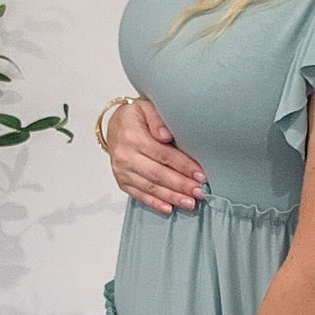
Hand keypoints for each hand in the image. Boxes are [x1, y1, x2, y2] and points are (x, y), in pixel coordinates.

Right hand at [108, 97, 206, 213]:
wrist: (114, 125)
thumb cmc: (134, 116)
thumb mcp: (145, 107)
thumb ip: (157, 118)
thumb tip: (166, 135)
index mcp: (132, 136)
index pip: (163, 154)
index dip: (183, 166)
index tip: (200, 174)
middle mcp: (124, 156)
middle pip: (157, 174)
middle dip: (181, 185)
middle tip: (200, 192)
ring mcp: (121, 170)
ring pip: (150, 187)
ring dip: (171, 197)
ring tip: (190, 203)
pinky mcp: (122, 181)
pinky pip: (138, 195)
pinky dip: (154, 203)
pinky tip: (169, 208)